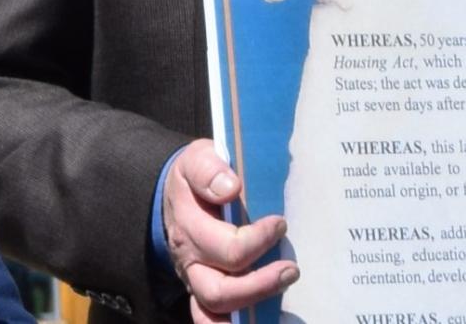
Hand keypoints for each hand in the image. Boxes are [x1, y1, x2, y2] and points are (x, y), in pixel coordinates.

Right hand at [160, 139, 297, 322]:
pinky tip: (265, 317)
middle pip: (219, 291)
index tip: (280, 222)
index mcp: (189, 227)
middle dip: (260, 284)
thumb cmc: (195, 178)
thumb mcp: (196, 159)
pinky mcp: (203, 293)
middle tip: (291, 268)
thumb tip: (230, 187)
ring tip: (285, 281)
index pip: (226, 246)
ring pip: (215, 311)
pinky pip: (212, 320)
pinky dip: (234, 323)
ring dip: (254, 302)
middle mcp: (190, 261)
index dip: (258, 239)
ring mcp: (195, 281)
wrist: (175, 195)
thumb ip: (209, 168)